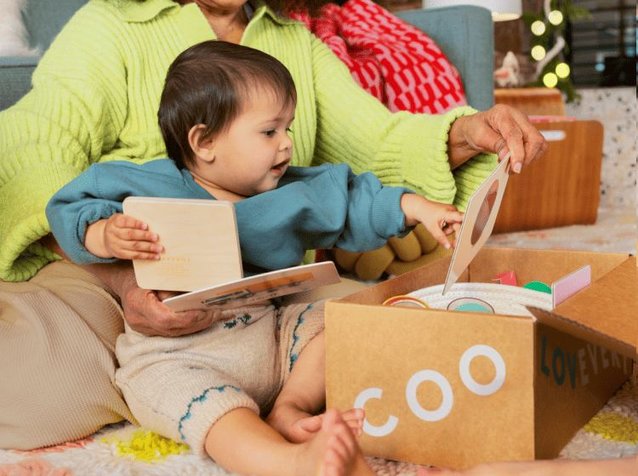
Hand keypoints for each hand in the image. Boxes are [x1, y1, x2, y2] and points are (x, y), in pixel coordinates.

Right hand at [85, 261, 223, 336]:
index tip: (203, 311)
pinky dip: (191, 325)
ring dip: (197, 325)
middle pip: (173, 328)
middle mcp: (139, 320)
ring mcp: (144, 328)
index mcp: (137, 303)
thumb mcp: (154, 274)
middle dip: (197, 322)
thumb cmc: (140, 274)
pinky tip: (207, 318)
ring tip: (216, 314)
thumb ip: (170, 286)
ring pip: (175, 332)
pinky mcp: (151, 330)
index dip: (186, 318)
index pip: (165, 319)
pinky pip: (174, 331)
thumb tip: (195, 293)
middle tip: (216, 312)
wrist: (122, 282)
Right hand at [86, 214, 162, 259]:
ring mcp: (116, 245)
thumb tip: (153, 224)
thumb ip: (133, 220)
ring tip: (159, 248)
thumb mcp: (122, 219)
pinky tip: (155, 256)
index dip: (135, 224)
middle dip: (144, 236)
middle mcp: (113, 233)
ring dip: (148, 248)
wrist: (104, 237)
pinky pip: (134, 256)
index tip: (146, 226)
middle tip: (156, 237)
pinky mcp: (120, 254)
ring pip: (133, 246)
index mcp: (115, 222)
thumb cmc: (120, 226)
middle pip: (130, 235)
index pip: (125, 222)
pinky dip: (146, 256)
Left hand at [401, 194, 462, 249]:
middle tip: (454, 246)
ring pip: (456, 227)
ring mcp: (454, 212)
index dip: (466, 221)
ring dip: (448, 231)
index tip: (471, 226)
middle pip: (459, 225)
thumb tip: (448, 247)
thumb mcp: (432, 229)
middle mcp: (453, 211)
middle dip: (456, 235)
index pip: (459, 217)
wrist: (422, 208)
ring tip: (440, 230)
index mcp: (447, 212)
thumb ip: (440, 238)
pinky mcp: (453, 215)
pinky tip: (442, 226)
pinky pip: (453, 225)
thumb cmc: (426, 216)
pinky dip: (448, 229)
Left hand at [448, 104, 546, 173]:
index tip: (515, 168)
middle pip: (534, 139)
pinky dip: (530, 157)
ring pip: (539, 144)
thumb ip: (495, 144)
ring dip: (529, 158)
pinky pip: (538, 147)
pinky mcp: (529, 132)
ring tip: (512, 166)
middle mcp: (518, 116)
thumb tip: (507, 156)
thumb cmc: (476, 131)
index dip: (518, 153)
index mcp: (503, 113)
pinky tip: (516, 160)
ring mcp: (525, 123)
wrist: (476, 128)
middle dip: (526, 158)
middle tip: (512, 170)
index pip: (515, 135)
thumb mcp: (479, 137)